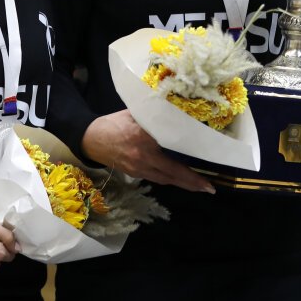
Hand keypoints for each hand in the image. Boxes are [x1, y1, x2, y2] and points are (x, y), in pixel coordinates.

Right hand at [81, 110, 213, 192]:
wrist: (90, 139)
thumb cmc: (114, 123)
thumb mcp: (135, 114)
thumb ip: (155, 115)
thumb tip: (177, 112)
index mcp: (143, 138)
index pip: (171, 152)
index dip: (188, 165)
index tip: (205, 168)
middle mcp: (143, 157)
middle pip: (172, 174)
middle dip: (192, 183)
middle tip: (210, 188)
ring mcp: (138, 168)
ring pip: (166, 179)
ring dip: (184, 184)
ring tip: (200, 186)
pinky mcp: (134, 174)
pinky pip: (157, 178)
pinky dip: (171, 179)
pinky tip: (180, 179)